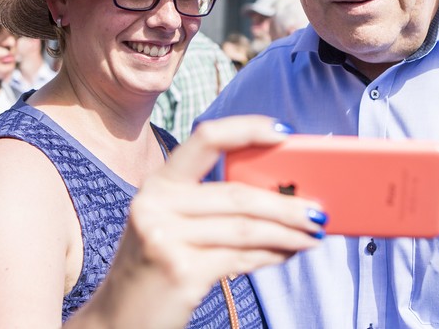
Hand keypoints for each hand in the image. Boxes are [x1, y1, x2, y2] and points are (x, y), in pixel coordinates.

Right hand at [69, 116, 324, 328]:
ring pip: (246, 228)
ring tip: (314, 235)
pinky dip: (271, 255)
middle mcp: (156, 204)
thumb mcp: (175, 225)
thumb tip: (284, 194)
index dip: (247, 129)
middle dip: (287, 203)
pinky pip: (240, 258)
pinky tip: (288, 253)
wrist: (119, 319)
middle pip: (237, 194)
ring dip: (289, 233)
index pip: (206, 138)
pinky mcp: (180, 272)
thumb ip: (215, 206)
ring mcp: (165, 239)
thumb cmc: (159, 265)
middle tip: (319, 210)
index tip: (284, 131)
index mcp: (158, 183)